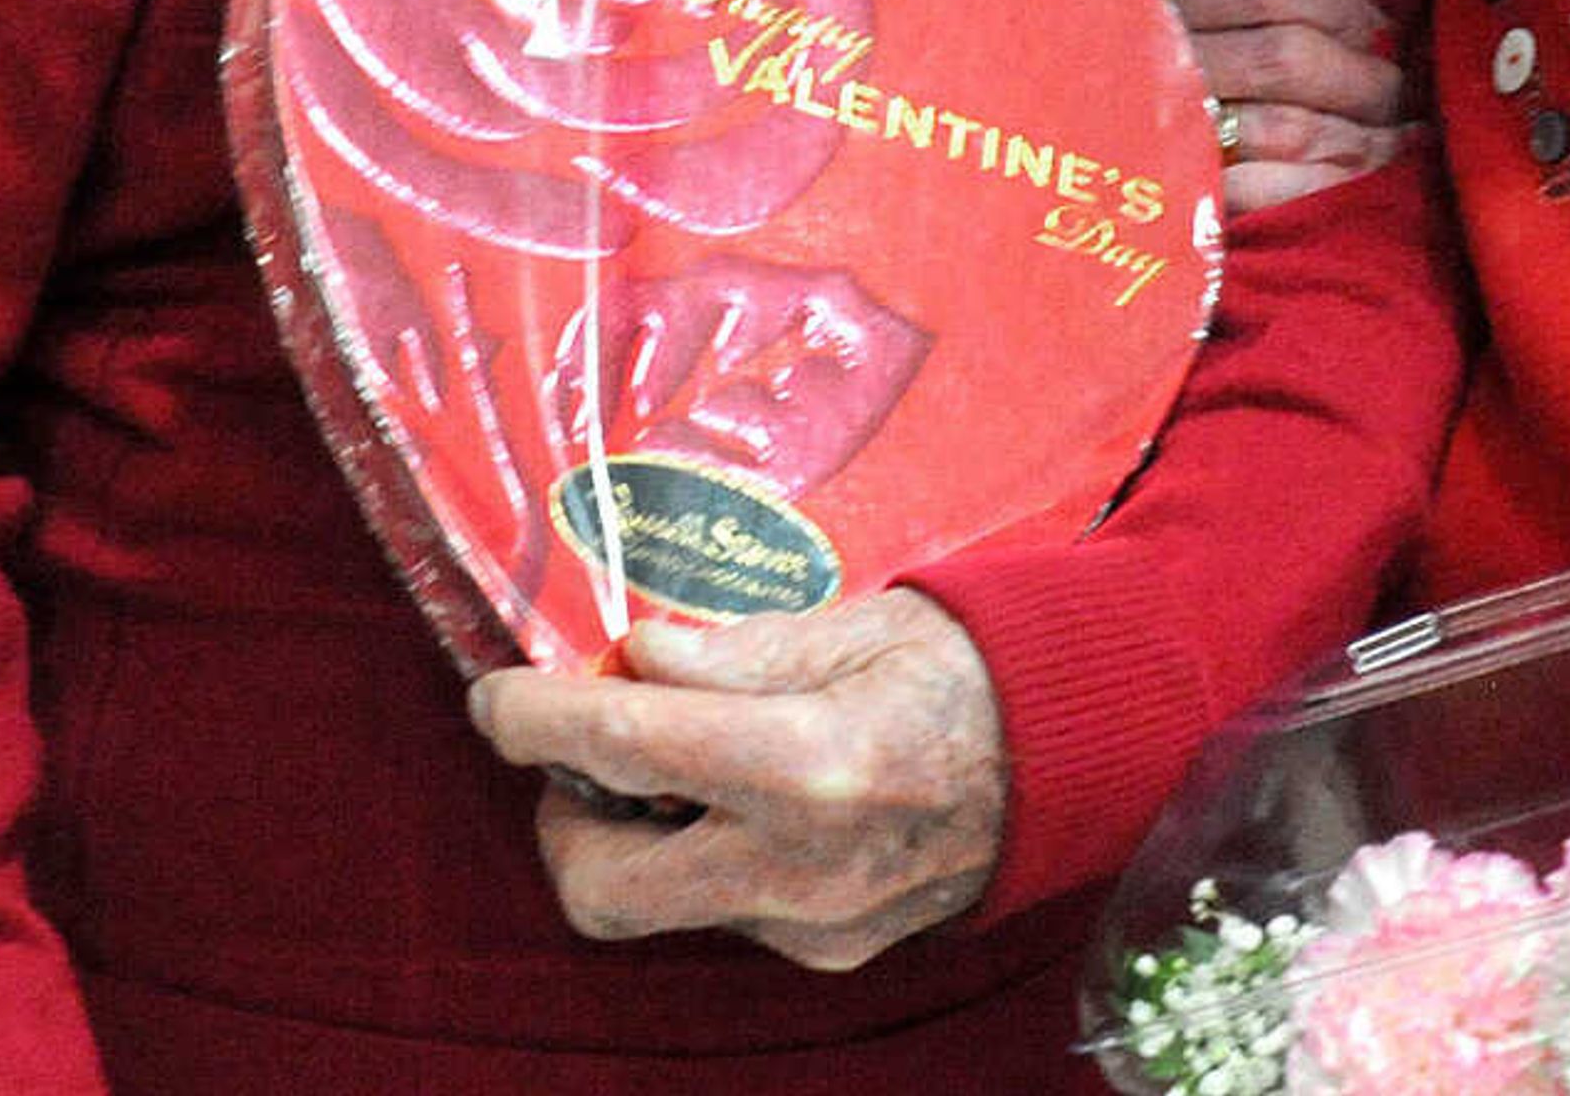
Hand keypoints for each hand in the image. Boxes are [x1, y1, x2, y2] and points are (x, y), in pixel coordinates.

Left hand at [465, 587, 1007, 969]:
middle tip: (588, 746)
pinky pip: (722, 909)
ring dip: (637, 835)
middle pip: (598, 886)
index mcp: (804, 763)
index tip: (495, 698)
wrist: (1074, 752)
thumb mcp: (851, 619)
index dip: (533, 719)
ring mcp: (812, 925)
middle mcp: (798, 867)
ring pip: (657, 904)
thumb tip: (630, 657)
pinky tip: (748, 796)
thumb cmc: (965, 664)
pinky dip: (705, 853)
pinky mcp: (828, 951)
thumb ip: (730, 648)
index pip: (621, 747)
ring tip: (684, 758)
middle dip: (562, 816)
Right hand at [1167, 0, 1409, 216]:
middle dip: (1361, 77)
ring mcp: (1172, 136)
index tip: (1381, 28)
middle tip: (1398, 92)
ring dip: (1361, 136)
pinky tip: (1364, 177)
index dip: (1340, 2)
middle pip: (1287, 56)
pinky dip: (1331, 183)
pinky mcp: (1188, 204)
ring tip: (1399, 138)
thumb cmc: (1183, 64)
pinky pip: (1275, 193)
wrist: (1100, 159)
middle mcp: (1164, 62)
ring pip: (1289, 128)